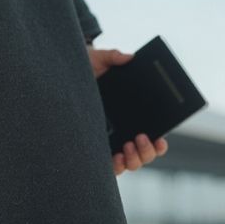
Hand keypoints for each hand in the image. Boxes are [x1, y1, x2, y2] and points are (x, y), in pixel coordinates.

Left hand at [90, 44, 169, 174]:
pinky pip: (109, 167)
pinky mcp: (94, 149)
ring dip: (134, 159)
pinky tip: (114, 157)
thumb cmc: (86, 71)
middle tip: (141, 137)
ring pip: (131, 163)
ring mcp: (110, 143)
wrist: (65, 77)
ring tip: (128, 146)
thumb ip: (113, 56)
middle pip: (145, 153)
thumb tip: (128, 57)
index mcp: (133, 115)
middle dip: (148, 151)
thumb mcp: (98, 61)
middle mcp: (124, 132)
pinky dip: (116, 166)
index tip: (160, 139)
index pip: (153, 135)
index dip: (160, 143)